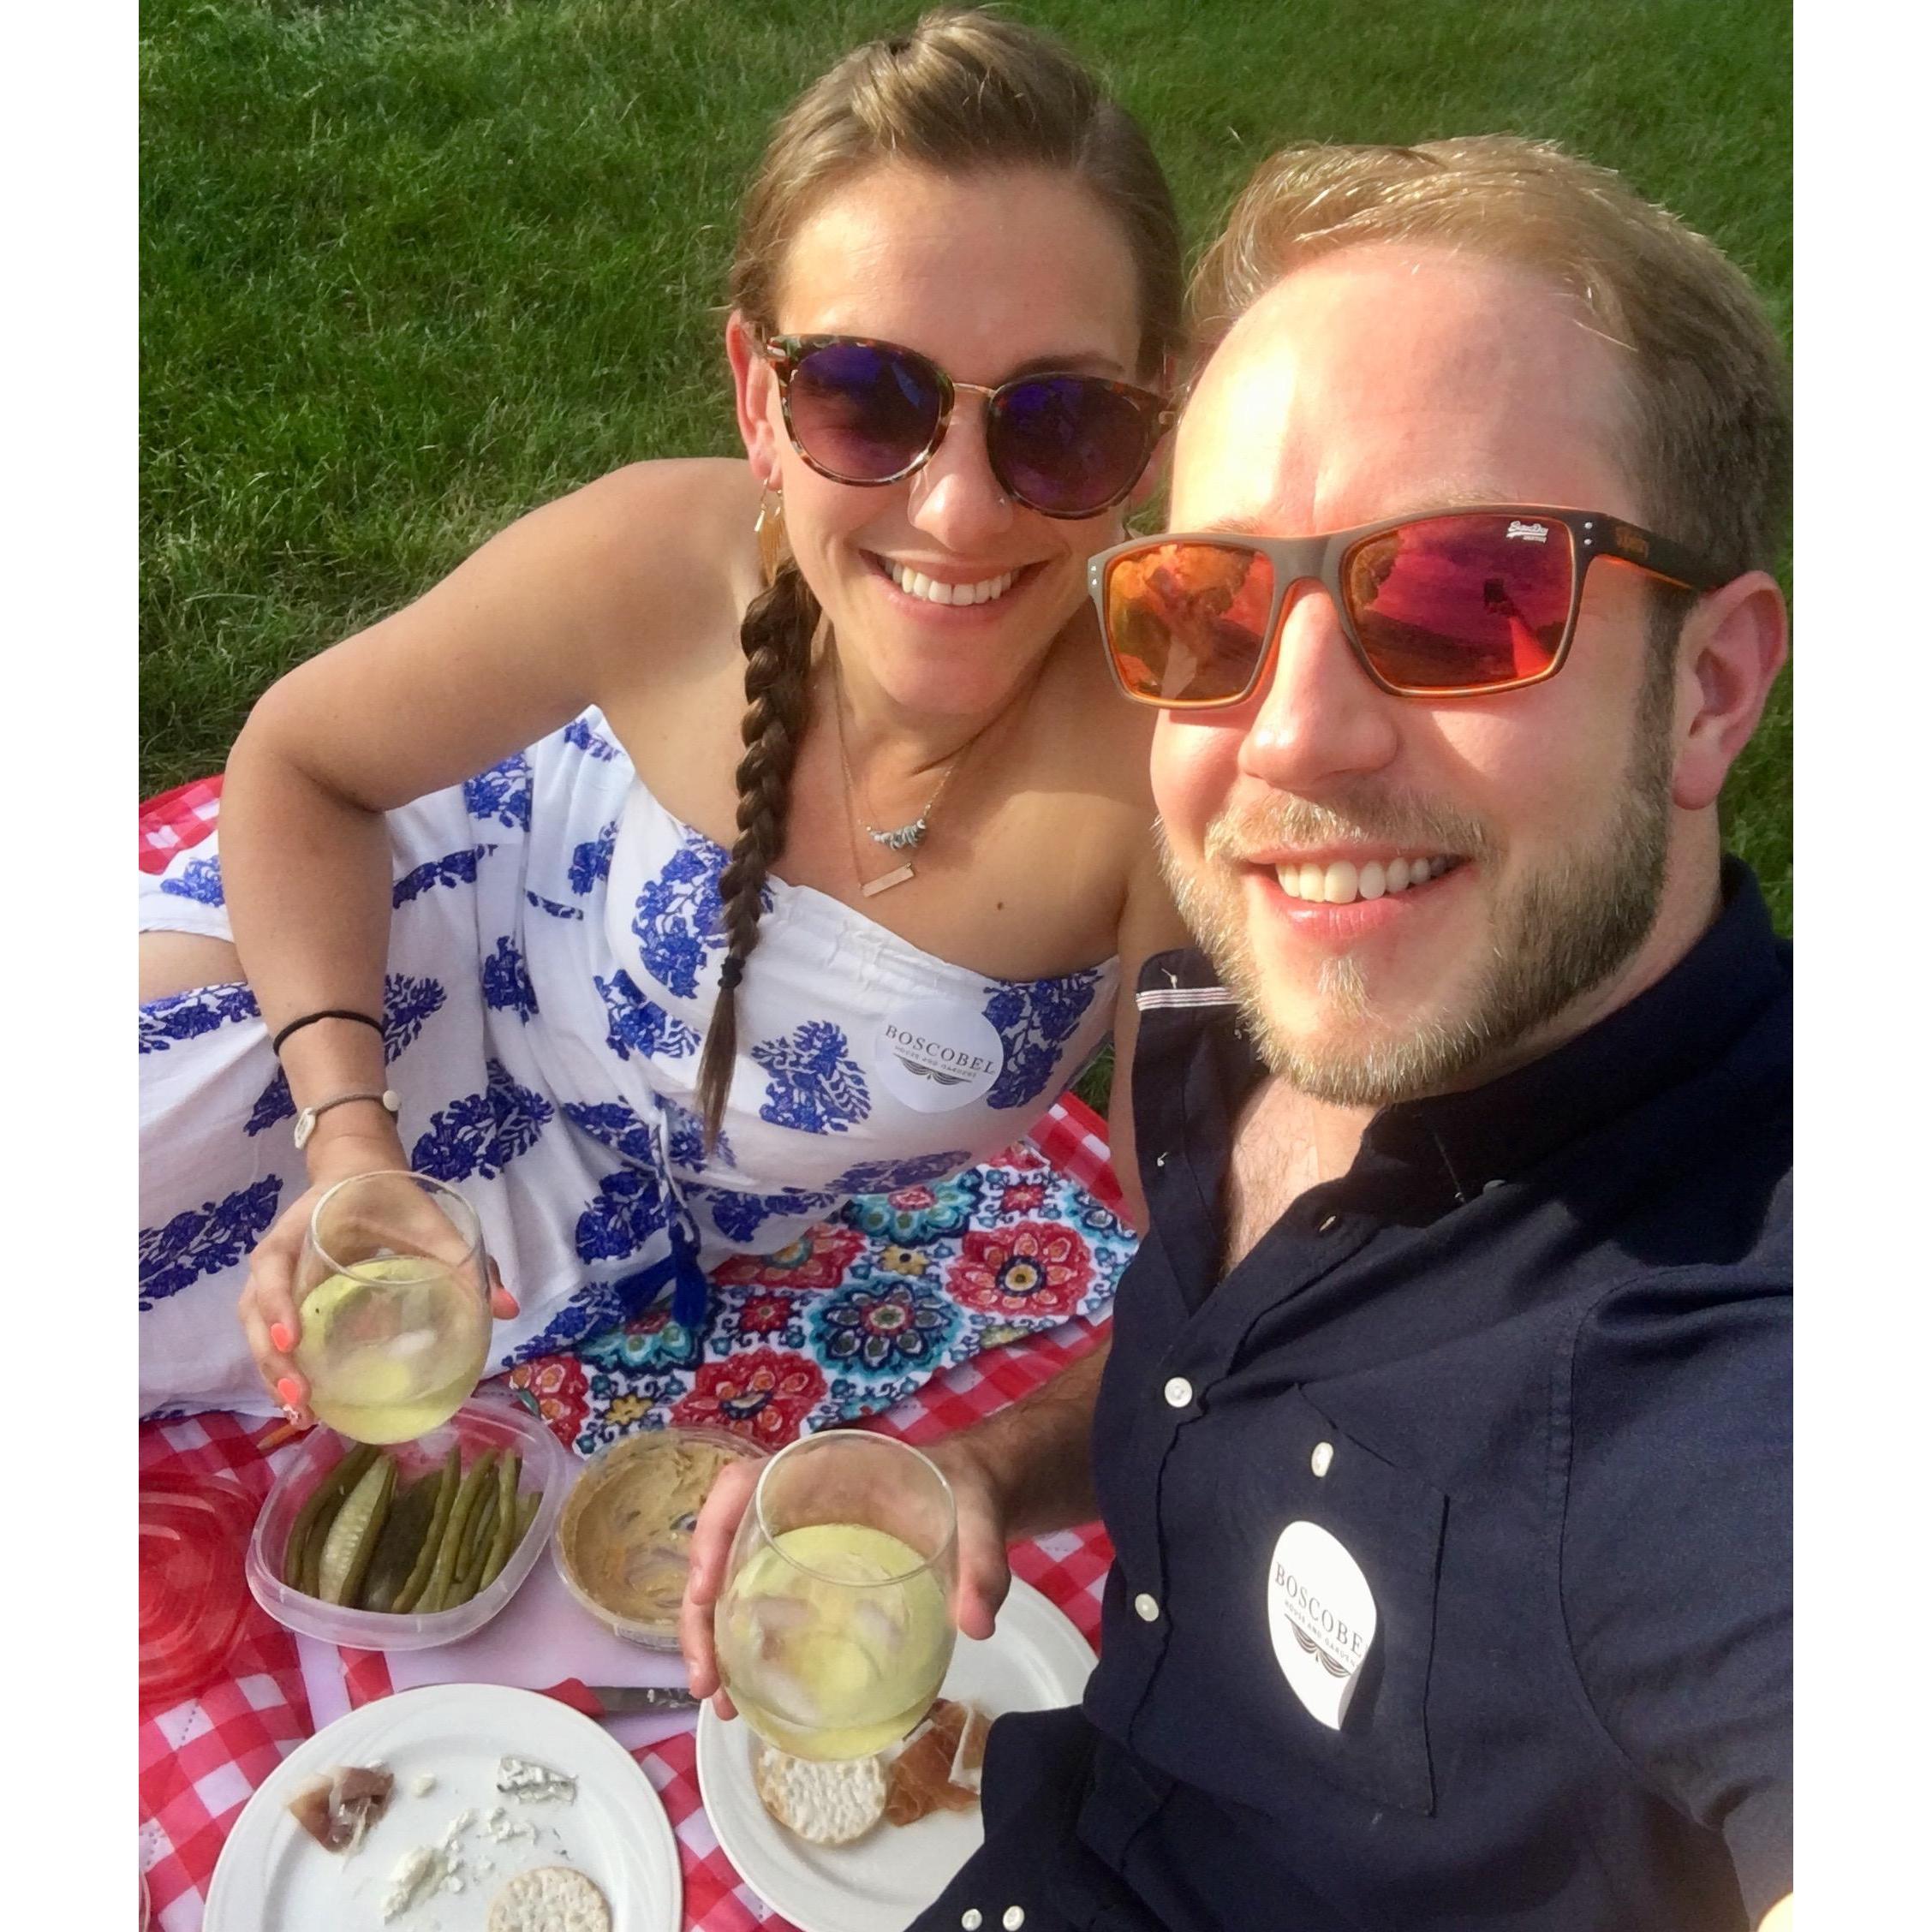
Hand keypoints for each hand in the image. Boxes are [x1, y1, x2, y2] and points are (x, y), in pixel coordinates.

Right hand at [236, 1128, 518, 1424]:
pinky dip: (278, 1366)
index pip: (274, 1266)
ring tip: (301, 1412)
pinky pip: (269, 1332)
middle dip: (272, 1357)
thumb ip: (466, 1260)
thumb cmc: (391, 1196)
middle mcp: (279, 1256)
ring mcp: (277, 1278)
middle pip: (253, 1310)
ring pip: (255, 1328)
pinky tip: (303, 1403)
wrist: (358, 1171)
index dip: (277, 1302)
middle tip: (303, 1396)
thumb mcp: (428, 1220)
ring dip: (271, 1370)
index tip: (293, 1338)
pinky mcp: (285, 1296)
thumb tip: (507, 1309)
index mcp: (303, 1228)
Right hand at [677, 1431, 1013, 1718]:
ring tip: (719, 1702)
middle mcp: (796, 1503)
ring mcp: (797, 1538)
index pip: (743, 1484)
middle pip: (721, 1544)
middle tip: (708, 1681)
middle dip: (701, 1611)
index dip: (711, 1532)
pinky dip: (743, 1640)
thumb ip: (983, 1564)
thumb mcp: (980, 1518)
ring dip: (713, 1636)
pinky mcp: (808, 1571)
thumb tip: (977, 1624)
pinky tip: (748, 1690)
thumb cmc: (966, 1491)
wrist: (975, 1493)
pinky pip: (758, 1597)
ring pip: (731, 1578)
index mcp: (823, 1472)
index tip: (705, 1591)